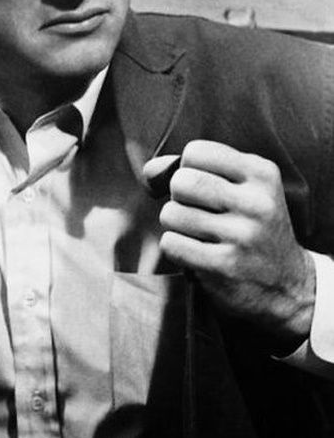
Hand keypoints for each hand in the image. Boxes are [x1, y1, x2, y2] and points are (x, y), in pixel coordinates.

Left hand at [144, 139, 315, 344]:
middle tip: (197, 212)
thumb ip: (193, 169)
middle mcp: (257, 202)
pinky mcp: (225, 265)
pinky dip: (176, 248)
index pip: (195, 152)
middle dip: (178, 197)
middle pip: (180, 182)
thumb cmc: (249, 226)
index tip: (200, 187)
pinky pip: (171, 244)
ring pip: (170, 213)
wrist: (287, 285)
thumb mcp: (240, 187)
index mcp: (262, 173)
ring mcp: (243, 235)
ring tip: (199, 234)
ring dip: (175, 226)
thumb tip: (150, 172)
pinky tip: (197, 253)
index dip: (186, 169)